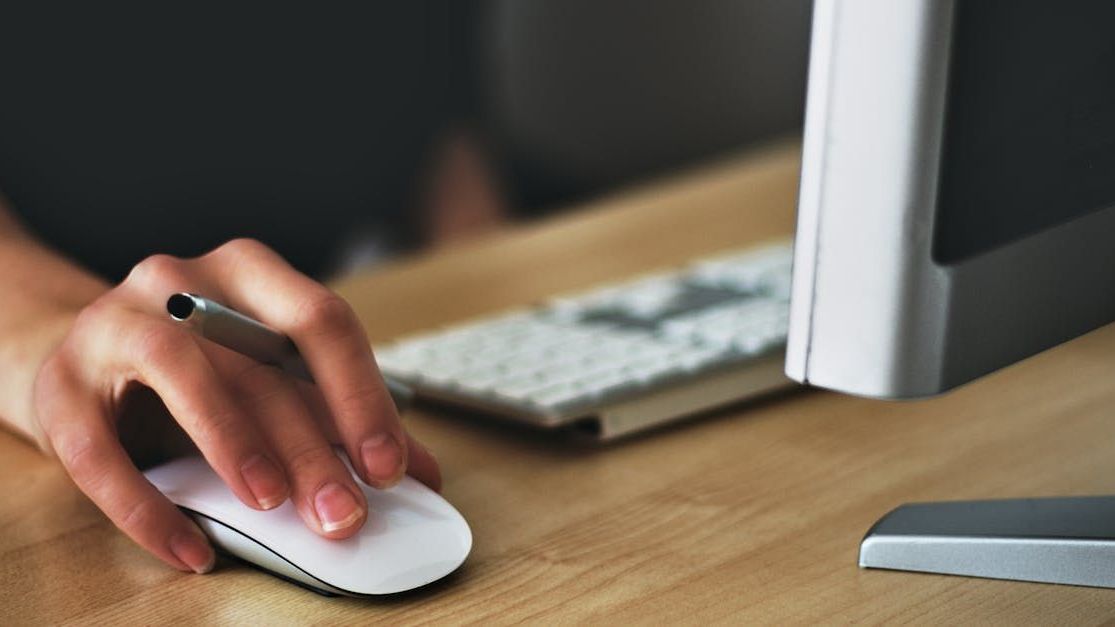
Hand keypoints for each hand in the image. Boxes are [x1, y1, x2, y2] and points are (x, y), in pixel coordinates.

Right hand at [33, 239, 439, 573]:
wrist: (83, 360)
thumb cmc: (197, 369)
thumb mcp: (270, 379)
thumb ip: (339, 417)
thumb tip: (420, 471)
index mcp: (250, 274)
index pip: (321, 321)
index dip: (360, 395)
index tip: (389, 466)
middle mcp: (182, 282)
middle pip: (259, 361)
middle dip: (311, 445)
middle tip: (343, 512)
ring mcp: (114, 324)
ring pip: (180, 372)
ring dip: (234, 443)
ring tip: (272, 504)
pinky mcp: (59, 384)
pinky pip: (98, 449)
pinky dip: (147, 506)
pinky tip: (190, 548)